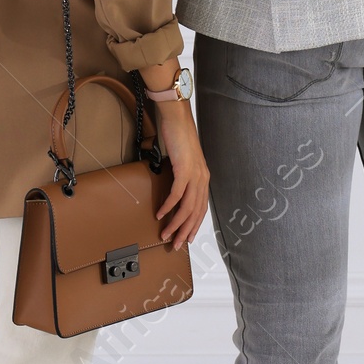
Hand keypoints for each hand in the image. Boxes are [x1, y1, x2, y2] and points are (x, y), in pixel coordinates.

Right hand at [154, 100, 207, 249]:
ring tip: (166, 234)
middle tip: (175, 245)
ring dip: (176, 224)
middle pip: (195, 212)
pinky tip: (161, 214)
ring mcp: (195, 175)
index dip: (194, 226)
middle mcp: (202, 178)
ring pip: (187, 207)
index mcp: (203, 178)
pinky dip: (168, 206)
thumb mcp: (181, 161)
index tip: (186, 238)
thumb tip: (171, 190)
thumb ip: (180, 176)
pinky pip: (177, 194)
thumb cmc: (178, 138)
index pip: (201, 209)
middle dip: (185, 231)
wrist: (177, 119)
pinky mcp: (185, 169)